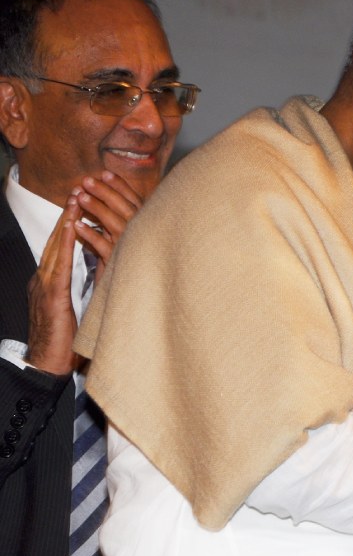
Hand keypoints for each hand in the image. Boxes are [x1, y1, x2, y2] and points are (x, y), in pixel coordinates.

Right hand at [25, 200, 83, 374]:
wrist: (48, 364)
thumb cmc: (66, 340)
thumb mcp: (79, 307)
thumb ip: (86, 288)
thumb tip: (104, 270)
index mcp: (52, 282)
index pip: (62, 248)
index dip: (70, 225)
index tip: (81, 204)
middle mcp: (45, 279)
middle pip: (57, 241)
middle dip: (67, 215)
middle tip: (78, 191)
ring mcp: (45, 286)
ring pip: (56, 247)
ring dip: (65, 222)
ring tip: (75, 201)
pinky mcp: (51, 296)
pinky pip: (58, 265)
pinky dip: (64, 244)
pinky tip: (71, 229)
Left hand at [69, 172, 148, 281]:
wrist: (136, 291)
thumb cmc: (129, 260)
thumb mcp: (127, 235)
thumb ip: (120, 217)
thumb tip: (103, 193)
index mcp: (147, 225)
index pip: (135, 200)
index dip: (120, 186)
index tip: (105, 173)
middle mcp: (143, 234)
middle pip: (126, 208)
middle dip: (106, 192)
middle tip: (87, 180)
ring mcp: (133, 248)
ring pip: (116, 224)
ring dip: (97, 209)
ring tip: (79, 197)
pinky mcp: (121, 264)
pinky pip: (105, 247)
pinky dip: (91, 235)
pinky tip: (77, 226)